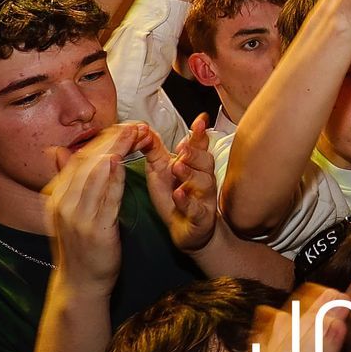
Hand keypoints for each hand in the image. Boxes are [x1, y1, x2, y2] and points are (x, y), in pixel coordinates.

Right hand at [45, 122, 146, 290]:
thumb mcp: (66, 211)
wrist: (80, 284)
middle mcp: (64, 205)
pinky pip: (106, 200)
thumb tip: (56, 151)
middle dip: (111, 141)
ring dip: (116, 151)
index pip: (78, 159)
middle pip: (87, 163)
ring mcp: (78, 219)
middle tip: (132, 124)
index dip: (100, 140)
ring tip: (132, 134)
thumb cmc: (79, 246)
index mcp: (57, 197)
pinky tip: (120, 163)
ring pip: (95, 176)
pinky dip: (112, 179)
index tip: (120, 126)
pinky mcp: (95, 232)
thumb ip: (65, 181)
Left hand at [144, 115, 217, 252]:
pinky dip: (187, 201)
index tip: (200, 120)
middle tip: (183, 147)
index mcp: (194, 166)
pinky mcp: (200, 218)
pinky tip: (179, 194)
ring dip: (190, 174)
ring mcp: (204, 198)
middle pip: (205, 162)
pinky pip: (196, 208)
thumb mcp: (160, 171)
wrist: (185, 231)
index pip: (199, 147)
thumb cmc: (175, 198)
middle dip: (194, 153)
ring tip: (177, 166)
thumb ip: (155, 151)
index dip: (199, 134)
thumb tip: (145, 129)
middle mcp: (203, 179)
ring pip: (203, 183)